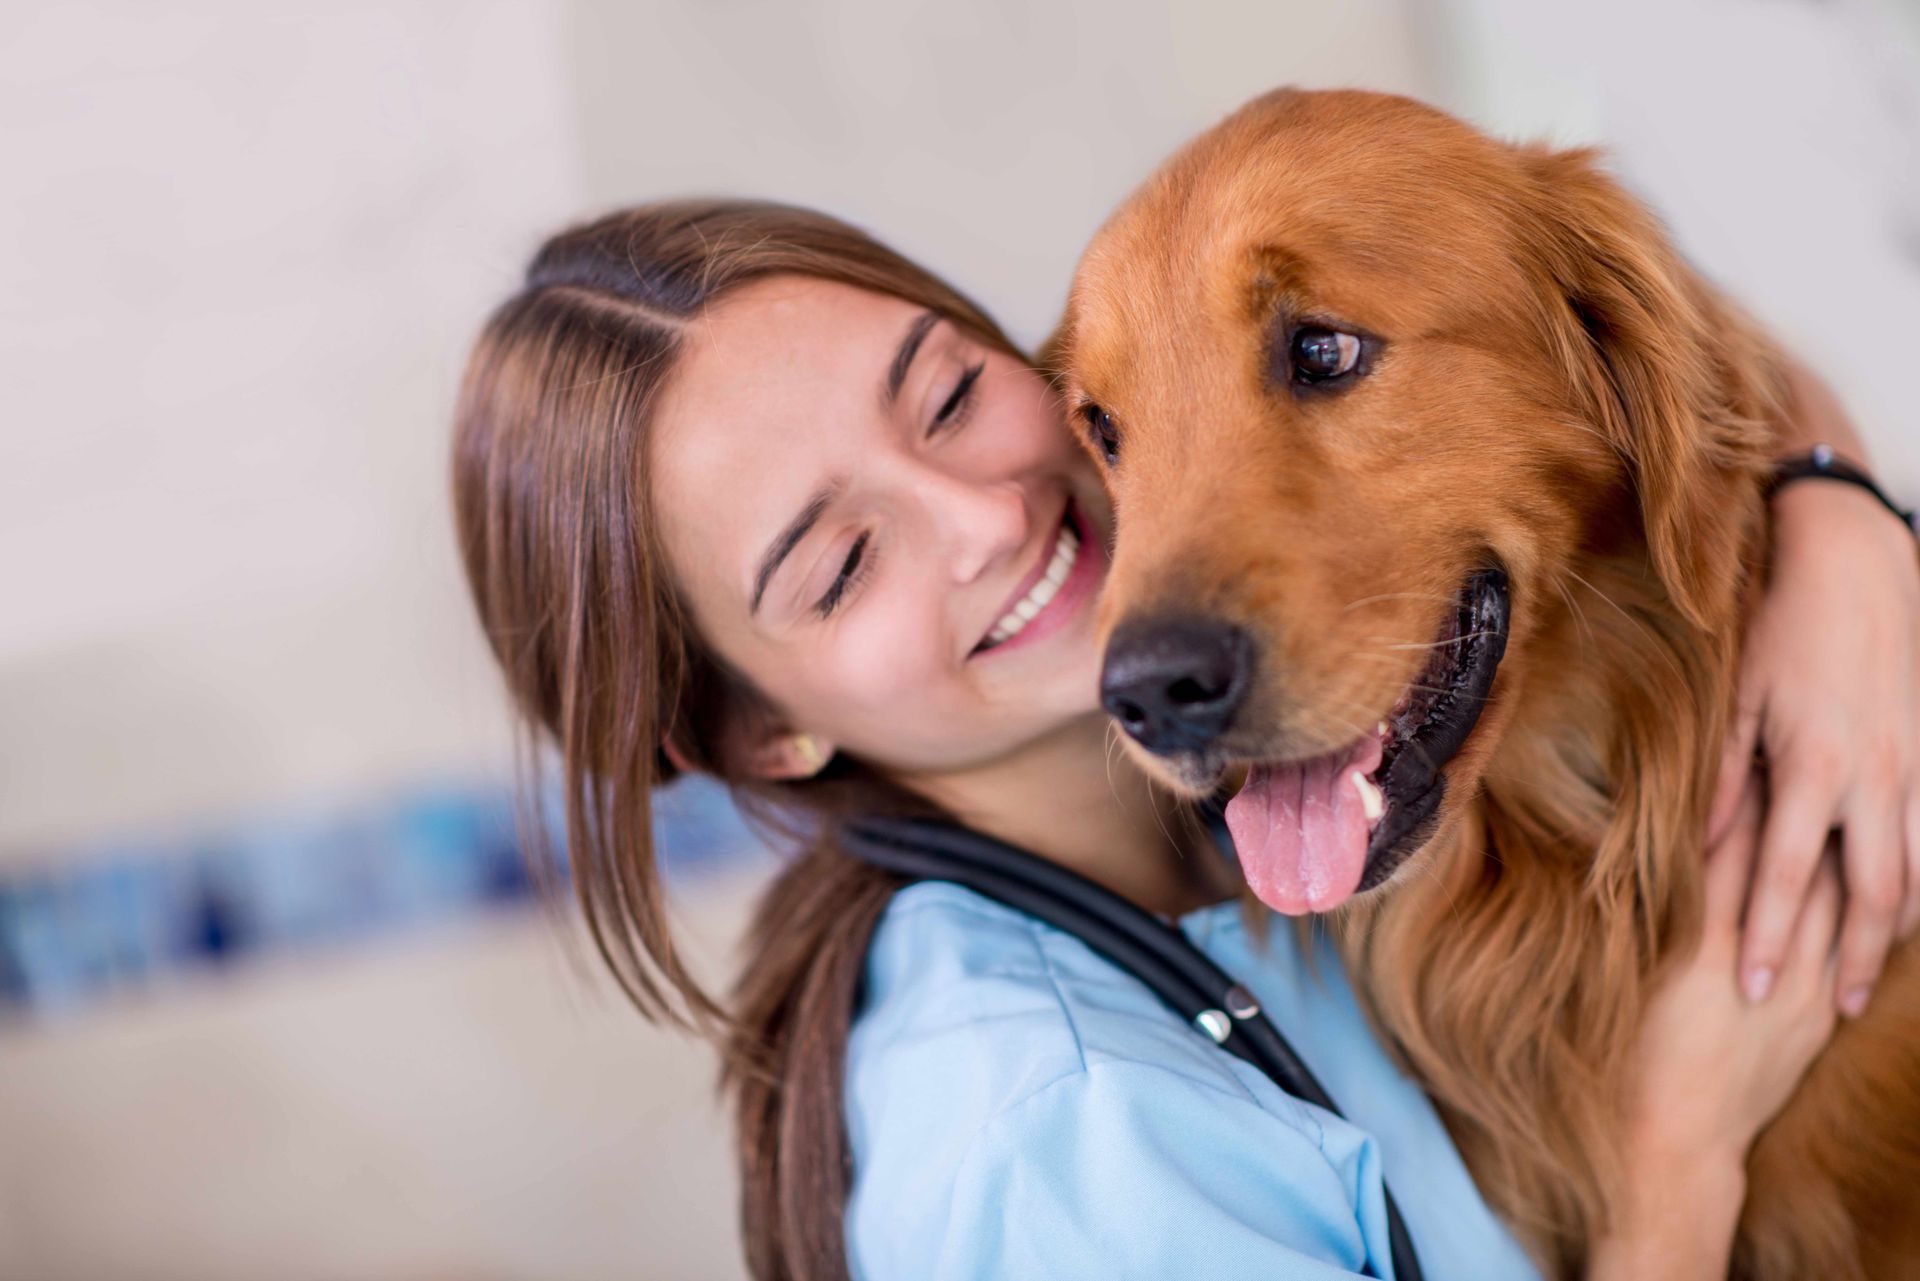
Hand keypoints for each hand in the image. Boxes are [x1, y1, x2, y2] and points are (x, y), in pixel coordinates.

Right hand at [1595, 784, 1841, 1279]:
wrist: (1675, 1139)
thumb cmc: (1631, 1051)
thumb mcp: (1630, 970)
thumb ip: (1651, 909)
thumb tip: (1656, 853)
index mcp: (1701, 937)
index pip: (1729, 846)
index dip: (1737, 795)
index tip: (1740, 751)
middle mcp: (1760, 955)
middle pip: (1788, 864)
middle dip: (1792, 811)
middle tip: (1793, 762)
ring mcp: (1800, 987)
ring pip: (1829, 901)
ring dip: (1830, 852)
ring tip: (1828, 808)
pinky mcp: (1816, 1015)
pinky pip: (1845, 946)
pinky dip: (1851, 907)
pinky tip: (1851, 881)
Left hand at [1709, 480, 1919, 1016]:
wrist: (1857, 565)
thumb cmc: (1784, 628)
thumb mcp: (1737, 700)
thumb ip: (1721, 778)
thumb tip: (1697, 846)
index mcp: (1817, 768)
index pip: (1790, 876)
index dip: (1773, 938)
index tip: (1755, 988)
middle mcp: (1877, 778)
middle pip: (1874, 896)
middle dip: (1853, 960)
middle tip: (1833, 1012)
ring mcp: (1916, 768)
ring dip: (1898, 932)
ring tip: (1870, 978)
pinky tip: (1910, 912)